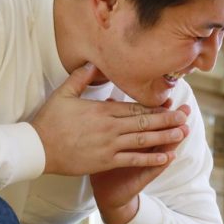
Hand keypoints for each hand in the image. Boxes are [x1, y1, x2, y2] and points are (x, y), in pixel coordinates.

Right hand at [31, 63, 188, 175]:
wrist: (37, 149)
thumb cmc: (49, 122)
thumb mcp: (63, 94)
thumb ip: (80, 78)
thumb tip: (93, 63)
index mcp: (101, 110)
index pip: (134, 106)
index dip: (154, 106)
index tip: (170, 104)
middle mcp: (109, 127)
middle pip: (144, 121)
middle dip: (167, 119)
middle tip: (185, 116)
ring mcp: (109, 145)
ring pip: (143, 139)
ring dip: (165, 136)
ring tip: (183, 133)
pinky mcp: (106, 161)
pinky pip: (133, 159)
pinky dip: (151, 158)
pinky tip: (166, 156)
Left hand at [90, 103, 190, 223]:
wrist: (106, 192)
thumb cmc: (106, 163)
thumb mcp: (108, 140)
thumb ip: (111, 120)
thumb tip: (111, 99)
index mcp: (138, 138)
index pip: (151, 120)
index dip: (159, 109)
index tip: (167, 97)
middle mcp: (146, 149)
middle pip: (162, 132)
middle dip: (174, 121)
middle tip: (186, 109)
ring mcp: (147, 163)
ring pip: (163, 149)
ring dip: (175, 140)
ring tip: (185, 129)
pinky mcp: (144, 177)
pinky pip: (155, 168)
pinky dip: (163, 162)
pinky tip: (172, 156)